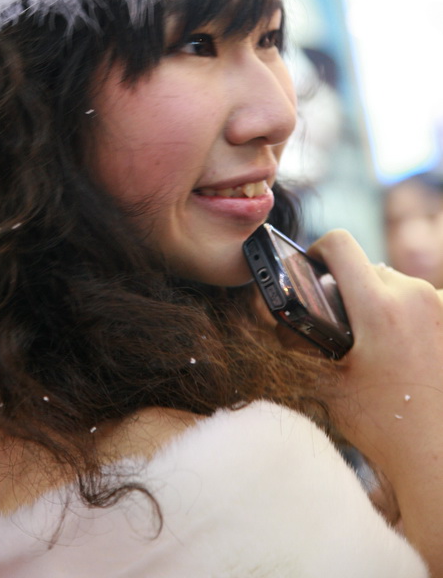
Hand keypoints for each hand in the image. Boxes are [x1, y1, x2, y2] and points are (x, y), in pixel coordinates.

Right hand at [310, 228, 442, 574]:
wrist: (436, 456)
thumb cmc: (385, 427)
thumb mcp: (328, 384)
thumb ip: (300, 345)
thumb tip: (274, 321)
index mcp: (378, 307)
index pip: (339, 243)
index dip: (317, 250)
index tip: (311, 267)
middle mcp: (414, 297)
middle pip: (368, 266)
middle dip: (351, 287)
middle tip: (341, 323)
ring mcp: (440, 306)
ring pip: (397, 284)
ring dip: (381, 302)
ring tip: (375, 344)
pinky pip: (422, 302)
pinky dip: (407, 317)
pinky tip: (402, 351)